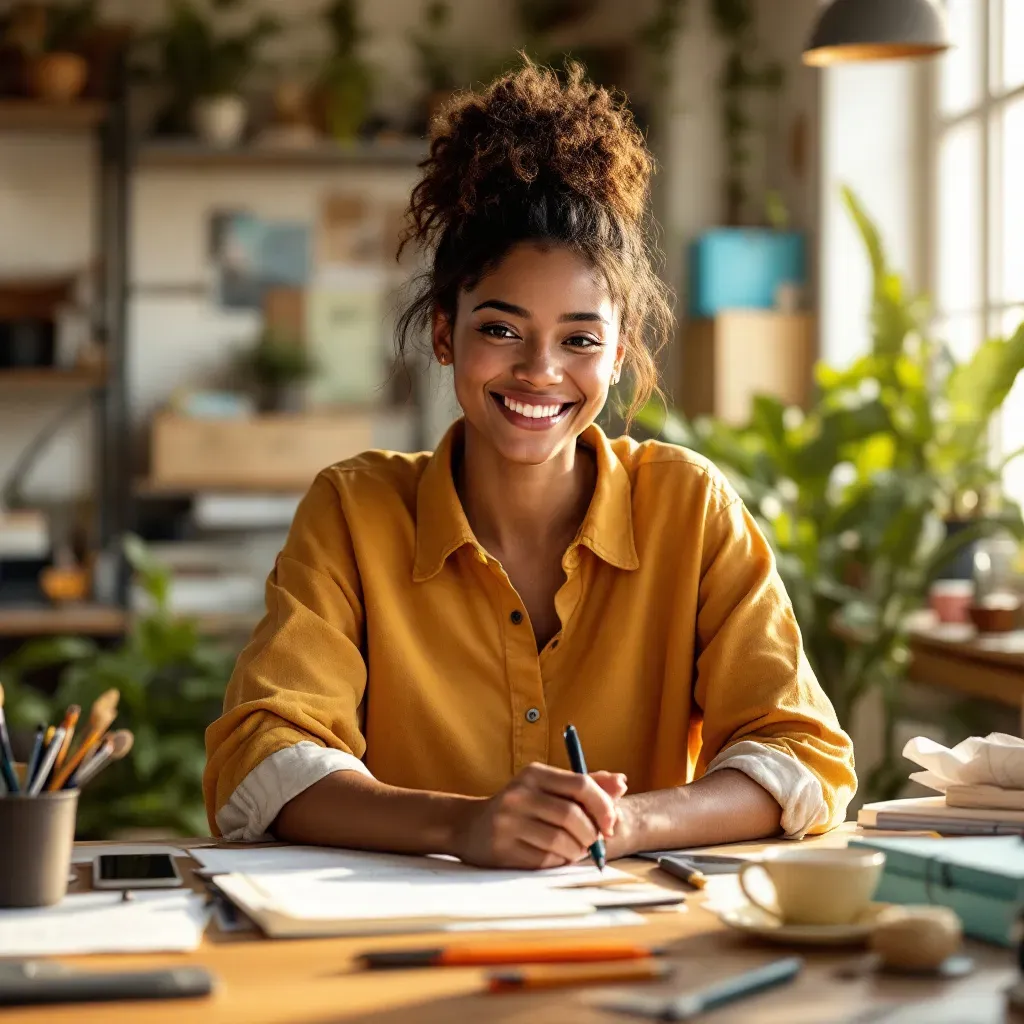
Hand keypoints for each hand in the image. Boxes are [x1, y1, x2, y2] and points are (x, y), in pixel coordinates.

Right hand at [451, 762, 627, 868]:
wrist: (470, 825)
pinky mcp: (502, 847)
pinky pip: (545, 859)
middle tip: (594, 842)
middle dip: (591, 834)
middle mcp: (520, 793)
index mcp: (535, 773)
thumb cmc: (521, 806)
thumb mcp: (548, 787)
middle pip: (573, 815)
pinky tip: (556, 856)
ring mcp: (508, 821)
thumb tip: (621, 782)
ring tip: (576, 850)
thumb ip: (586, 784)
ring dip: (577, 850)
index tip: (610, 823)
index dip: (603, 806)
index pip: (581, 784)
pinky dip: (559, 861)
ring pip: (561, 840)